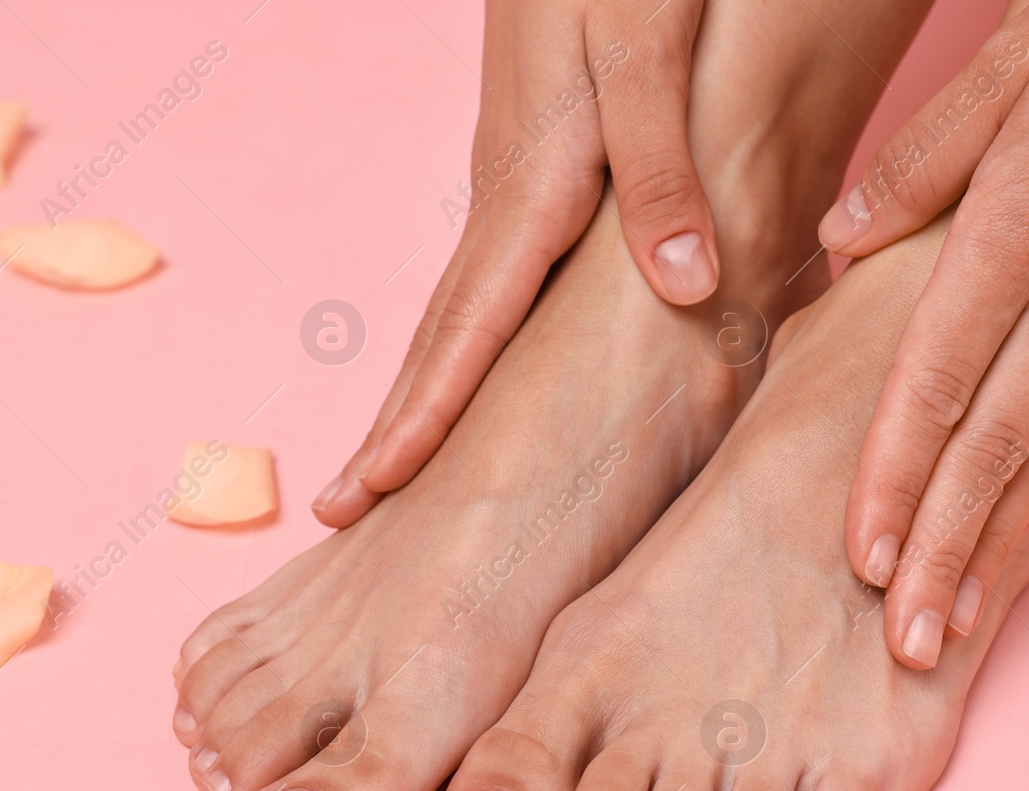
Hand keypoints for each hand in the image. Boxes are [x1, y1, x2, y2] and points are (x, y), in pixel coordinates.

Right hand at [314, 0, 717, 525]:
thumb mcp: (647, 43)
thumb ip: (658, 165)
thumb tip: (685, 287)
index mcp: (528, 183)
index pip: (464, 328)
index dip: (421, 416)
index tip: (373, 491)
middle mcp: (506, 200)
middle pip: (438, 336)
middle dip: (391, 426)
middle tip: (343, 507)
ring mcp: (515, 189)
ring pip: (459, 314)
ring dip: (424, 393)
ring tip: (390, 466)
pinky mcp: (539, 172)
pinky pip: (494, 286)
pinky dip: (467, 348)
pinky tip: (473, 374)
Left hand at [821, 0, 1028, 667]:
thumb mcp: (1016, 60)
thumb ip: (919, 161)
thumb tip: (838, 237)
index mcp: (1023, 234)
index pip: (940, 385)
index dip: (897, 480)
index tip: (864, 559)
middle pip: (999, 450)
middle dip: (948, 556)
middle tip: (906, 644)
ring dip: (1002, 547)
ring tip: (956, 624)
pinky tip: (1024, 538)